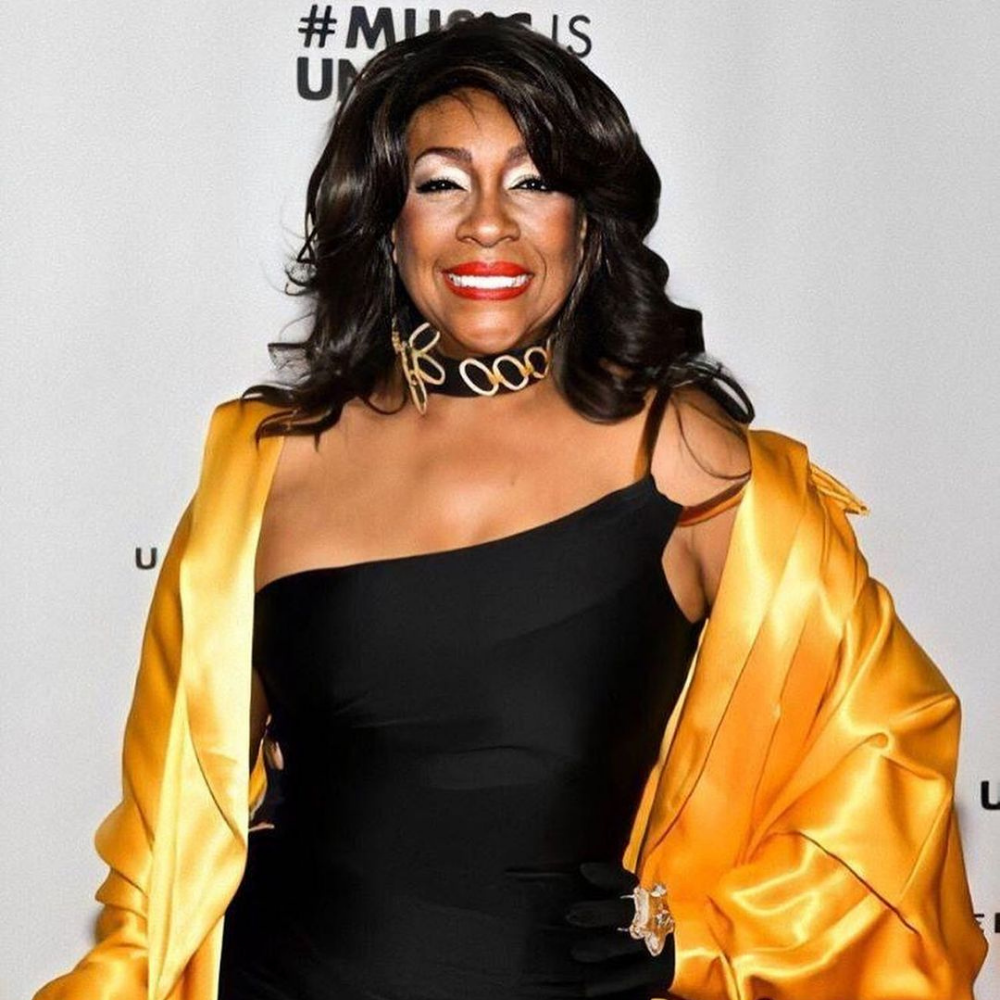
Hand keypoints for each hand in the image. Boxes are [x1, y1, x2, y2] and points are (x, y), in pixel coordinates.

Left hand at [564, 861, 675, 998]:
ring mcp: (656, 945)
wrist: (697, 953)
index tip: (583, 870)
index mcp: (645, 896)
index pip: (625, 880)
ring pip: (625, 944)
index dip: (606, 874)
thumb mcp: (641, 903)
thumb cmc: (653, 923)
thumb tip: (581, 870)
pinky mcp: (658, 972)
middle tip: (571, 915)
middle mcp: (652, 917)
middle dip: (597, 913)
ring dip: (599, 948)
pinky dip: (607, 984)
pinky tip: (585, 988)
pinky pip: (629, 978)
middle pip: (624, 911)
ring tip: (576, 952)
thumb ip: (616, 889)